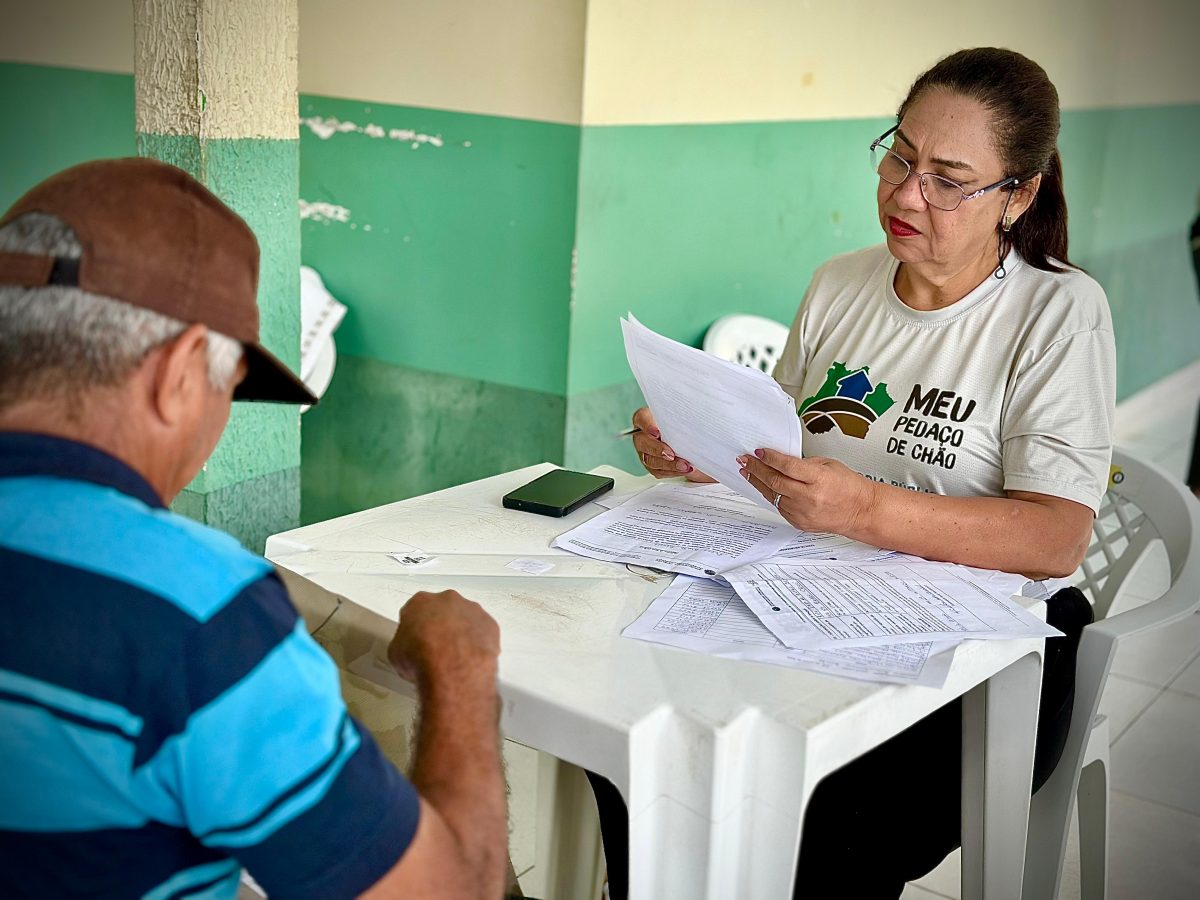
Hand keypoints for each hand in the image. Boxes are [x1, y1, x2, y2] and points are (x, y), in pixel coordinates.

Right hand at [389, 590, 499, 686]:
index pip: (416, 610)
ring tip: (457, 656)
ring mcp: (471, 609)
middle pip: (444, 610)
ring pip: (466, 618)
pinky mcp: (490, 623)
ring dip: (462, 632)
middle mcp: (447, 600)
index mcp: (420, 602)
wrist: (451, 667)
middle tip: (438, 648)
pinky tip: (472, 658)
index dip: (417, 627)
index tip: (418, 641)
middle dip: (442, 626)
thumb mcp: (396, 653)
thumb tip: (410, 650)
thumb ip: (404, 642)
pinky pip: (483, 631)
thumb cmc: (420, 657)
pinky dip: (479, 642)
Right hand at [631, 407, 714, 481]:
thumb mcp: (682, 413)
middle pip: (643, 443)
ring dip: (668, 465)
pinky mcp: (652, 465)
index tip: (657, 432)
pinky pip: (658, 471)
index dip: (648, 425)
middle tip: (671, 454)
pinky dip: (672, 472)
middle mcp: (642, 436)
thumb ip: (681, 412)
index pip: (641, 418)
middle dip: (658, 450)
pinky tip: (684, 470)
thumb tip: (692, 406)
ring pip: (650, 460)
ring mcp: (645, 452)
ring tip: (684, 465)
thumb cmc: (683, 422)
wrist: (690, 438)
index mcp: (645, 418)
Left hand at [736, 449, 877, 535]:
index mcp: (819, 480)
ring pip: (772, 495)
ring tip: (748, 471)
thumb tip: (780, 460)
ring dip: (758, 482)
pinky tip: (763, 486)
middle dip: (756, 469)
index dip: (770, 458)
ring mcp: (803, 512)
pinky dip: (770, 495)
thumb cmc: (848, 487)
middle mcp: (810, 498)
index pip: (787, 467)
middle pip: (775, 481)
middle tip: (744, 460)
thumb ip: (803, 463)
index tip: (758, 452)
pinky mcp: (799, 523)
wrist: (860, 511)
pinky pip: (778, 507)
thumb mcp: (828, 465)